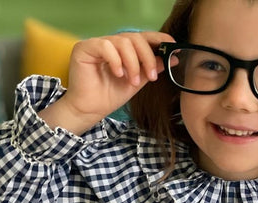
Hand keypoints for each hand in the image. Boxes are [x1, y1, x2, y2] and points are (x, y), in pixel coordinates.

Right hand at [40, 31, 174, 134]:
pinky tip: (118, 74)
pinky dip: (116, 60)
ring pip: (122, 41)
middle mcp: (110, 43)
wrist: (91, 110)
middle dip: (147, 56)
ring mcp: (96, 44)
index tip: (172, 46)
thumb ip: (151, 68)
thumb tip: (173, 58)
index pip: (142, 37)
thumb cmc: (110, 96)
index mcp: (123, 48)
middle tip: (152, 76)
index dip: (158, 38)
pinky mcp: (84, 48)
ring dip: (132, 63)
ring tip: (133, 81)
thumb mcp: (138, 81)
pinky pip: (105, 46)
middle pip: (135, 37)